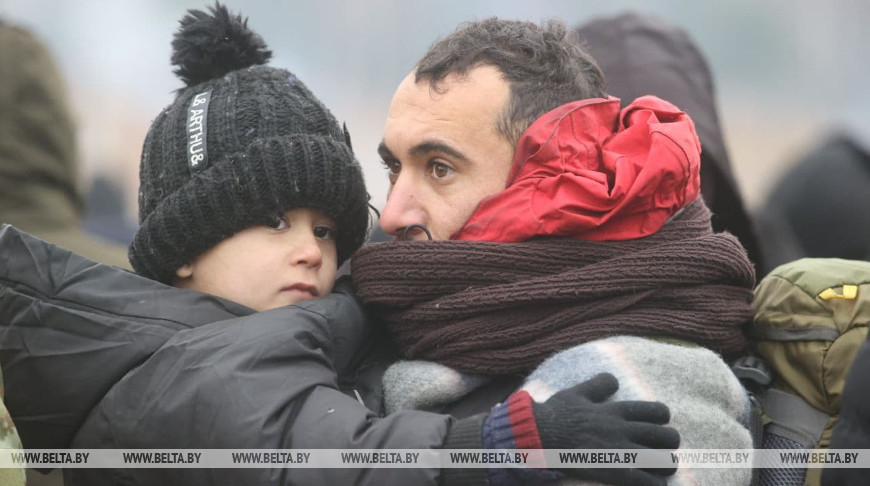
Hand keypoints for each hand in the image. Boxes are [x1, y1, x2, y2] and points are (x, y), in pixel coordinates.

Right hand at [533, 373, 678, 484]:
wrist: (537, 435)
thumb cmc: (553, 415)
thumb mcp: (576, 393)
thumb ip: (597, 386)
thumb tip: (613, 379)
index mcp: (615, 410)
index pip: (655, 411)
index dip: (662, 419)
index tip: (657, 424)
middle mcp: (623, 429)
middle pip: (667, 436)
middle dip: (669, 444)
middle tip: (661, 450)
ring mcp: (619, 450)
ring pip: (662, 460)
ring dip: (665, 466)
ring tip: (659, 469)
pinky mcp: (612, 470)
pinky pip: (645, 481)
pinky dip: (654, 485)